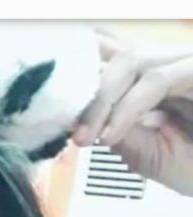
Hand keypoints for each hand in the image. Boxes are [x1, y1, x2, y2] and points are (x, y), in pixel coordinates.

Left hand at [72, 28, 192, 195]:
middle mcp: (165, 62)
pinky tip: (112, 136)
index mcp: (147, 78)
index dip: (76, 66)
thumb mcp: (141, 152)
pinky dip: (128, 109)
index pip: (107, 54)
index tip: (45, 98)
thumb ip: (112, 129)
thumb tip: (73, 117)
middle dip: (84, 93)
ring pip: (130, 63)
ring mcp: (184, 62)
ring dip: (101, 102)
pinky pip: (155, 81)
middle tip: (70, 133)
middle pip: (113, 54)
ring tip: (86, 139)